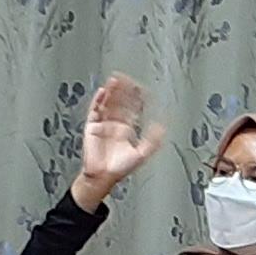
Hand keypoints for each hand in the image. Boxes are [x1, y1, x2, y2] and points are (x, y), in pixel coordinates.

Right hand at [77, 74, 158, 203]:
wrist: (103, 176)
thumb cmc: (120, 168)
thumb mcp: (141, 154)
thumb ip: (152, 141)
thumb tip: (163, 128)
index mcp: (127, 128)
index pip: (133, 109)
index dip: (137, 99)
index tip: (142, 88)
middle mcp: (115, 124)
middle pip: (120, 102)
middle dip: (124, 91)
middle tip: (128, 78)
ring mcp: (103, 124)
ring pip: (108, 103)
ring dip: (112, 92)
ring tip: (116, 79)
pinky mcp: (92, 126)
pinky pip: (94, 110)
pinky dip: (98, 101)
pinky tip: (103, 92)